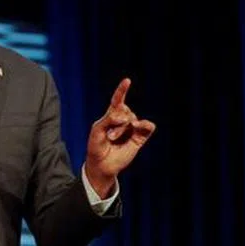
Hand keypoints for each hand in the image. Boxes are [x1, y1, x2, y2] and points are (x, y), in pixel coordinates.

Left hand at [85, 78, 154, 196]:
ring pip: (133, 119)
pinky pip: (148, 126)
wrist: (102, 165)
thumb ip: (108, 120)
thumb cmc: (96, 146)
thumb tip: (124, 117)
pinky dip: (144, 124)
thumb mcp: (96, 130)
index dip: (122, 90)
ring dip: (122, 128)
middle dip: (116, 122)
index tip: (127, 81)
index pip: (118, 100)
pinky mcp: (140, 138)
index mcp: (111, 116)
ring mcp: (132, 129)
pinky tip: (138, 125)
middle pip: (125, 111)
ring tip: (114, 138)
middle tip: (108, 136)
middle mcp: (123, 120)